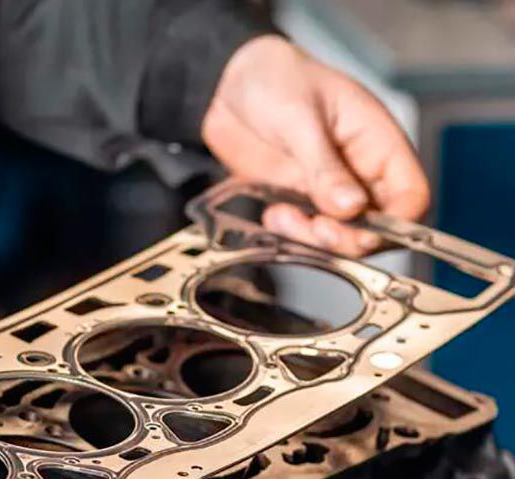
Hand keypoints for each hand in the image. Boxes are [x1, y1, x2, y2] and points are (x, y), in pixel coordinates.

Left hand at [202, 35, 429, 254]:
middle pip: (378, 228)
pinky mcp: (300, 202)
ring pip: (340, 237)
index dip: (396, 225)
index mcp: (378, 141)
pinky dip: (291, 234)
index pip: (411, 196)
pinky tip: (273, 215)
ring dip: (314, 240)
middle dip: (349, 239)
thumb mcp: (300, 119)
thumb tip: (352, 207)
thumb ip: (325, 167)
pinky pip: (306, 233)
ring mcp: (329, 190)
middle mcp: (360, 171)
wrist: (226, 86)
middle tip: (316, 230)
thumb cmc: (274, 80)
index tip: (363, 235)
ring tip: (284, 217)